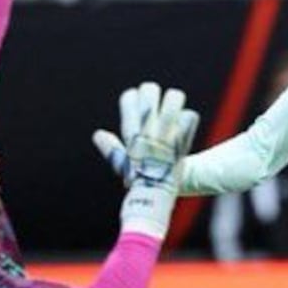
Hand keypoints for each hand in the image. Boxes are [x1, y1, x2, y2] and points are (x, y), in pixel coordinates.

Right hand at [93, 82, 199, 238]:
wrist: (155, 197)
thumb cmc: (138, 182)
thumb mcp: (122, 165)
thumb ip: (112, 149)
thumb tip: (98, 135)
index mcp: (131, 132)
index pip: (128, 97)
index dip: (135, 97)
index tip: (140, 108)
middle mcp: (146, 127)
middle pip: (149, 90)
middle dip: (155, 94)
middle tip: (161, 107)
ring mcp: (164, 132)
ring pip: (173, 97)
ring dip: (175, 102)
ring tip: (176, 111)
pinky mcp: (181, 140)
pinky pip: (189, 118)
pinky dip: (189, 122)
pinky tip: (186, 129)